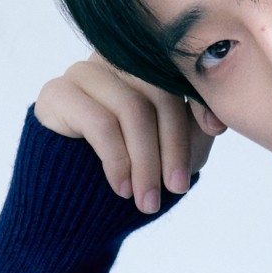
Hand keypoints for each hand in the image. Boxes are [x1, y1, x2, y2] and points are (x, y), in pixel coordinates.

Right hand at [35, 55, 220, 216]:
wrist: (71, 213)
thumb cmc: (128, 179)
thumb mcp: (170, 155)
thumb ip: (193, 130)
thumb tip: (215, 119)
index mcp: (142, 65)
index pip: (178, 70)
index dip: (200, 97)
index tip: (214, 129)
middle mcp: (112, 60)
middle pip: (157, 90)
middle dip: (173, 144)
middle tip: (177, 187)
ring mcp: (83, 74)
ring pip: (132, 108)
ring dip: (145, 162)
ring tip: (147, 201)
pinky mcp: (57, 95)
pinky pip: (100, 123)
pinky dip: (117, 161)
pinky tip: (121, 189)